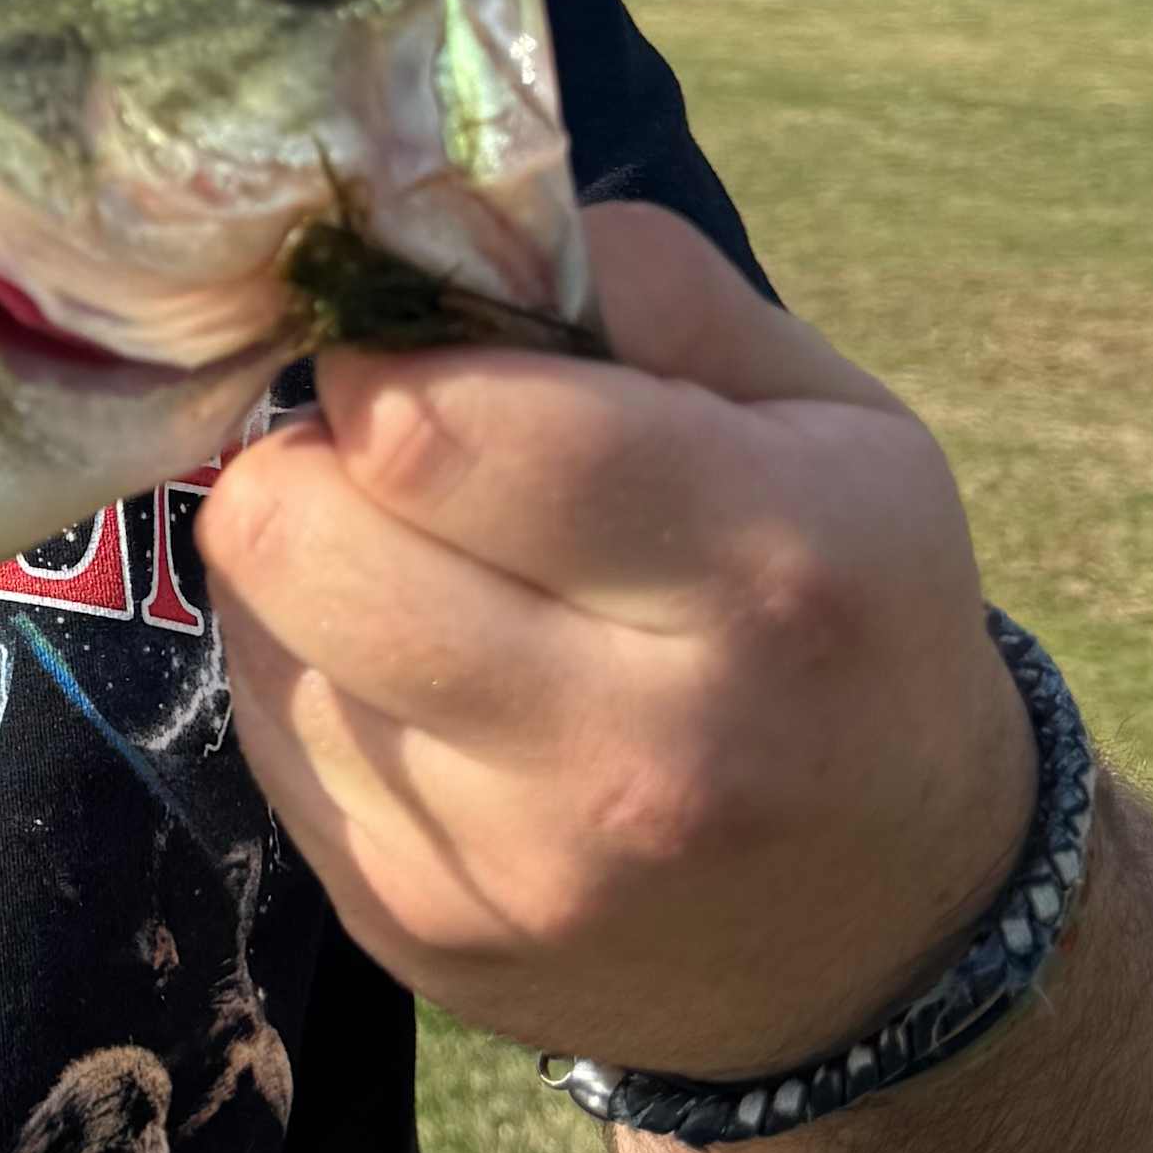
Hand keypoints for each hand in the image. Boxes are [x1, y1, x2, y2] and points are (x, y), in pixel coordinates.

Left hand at [195, 205, 1035, 1079]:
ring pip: (262, 629)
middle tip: (398, 461)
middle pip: (297, 534)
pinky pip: (267, 733)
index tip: (415, 351)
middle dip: (319, 458)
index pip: (439, 426)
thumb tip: (445, 219)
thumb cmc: (852, 618)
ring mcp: (510, 868)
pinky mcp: (413, 932)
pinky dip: (319, 677)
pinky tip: (428, 682)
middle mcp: (635, 750)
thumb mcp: (833, 420)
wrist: (890, 932)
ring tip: (433, 577)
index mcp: (762, 578)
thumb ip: (648, 286)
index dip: (386, 353)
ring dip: (316, 573)